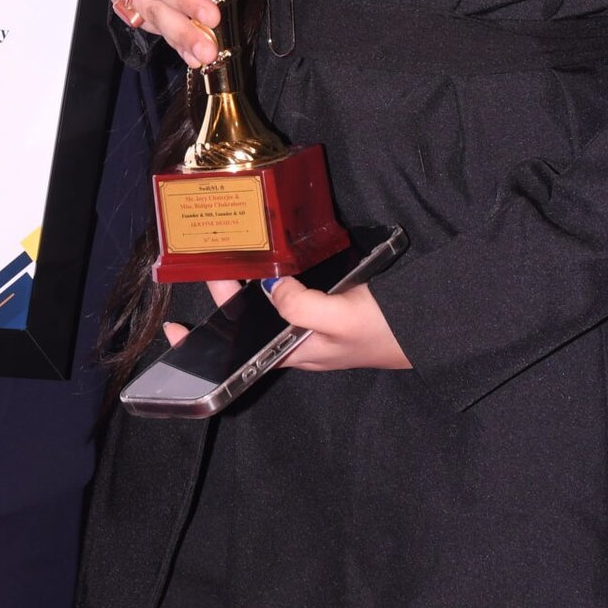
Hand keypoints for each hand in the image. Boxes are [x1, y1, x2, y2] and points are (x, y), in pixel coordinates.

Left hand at [164, 278, 411, 368]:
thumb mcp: (339, 319)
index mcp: (293, 352)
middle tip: (207, 262)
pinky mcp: (332, 306)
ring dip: (250, 283)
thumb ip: (300, 305)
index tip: (173, 328)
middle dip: (226, 297)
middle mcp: (298, 341)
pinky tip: (275, 256)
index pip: (238, 352)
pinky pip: (294, 292)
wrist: (433, 330)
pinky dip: (280, 276)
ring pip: (270, 305)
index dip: (205, 344)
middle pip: (250, 321)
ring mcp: (315, 323)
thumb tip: (267, 285)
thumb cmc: (386, 332)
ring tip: (231, 255)